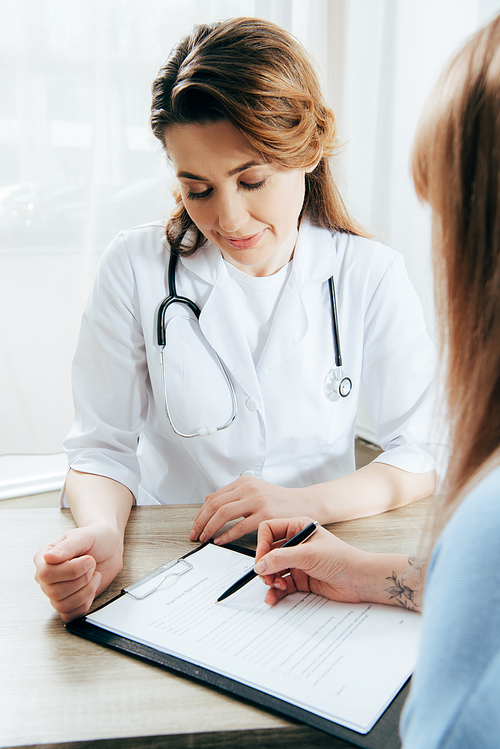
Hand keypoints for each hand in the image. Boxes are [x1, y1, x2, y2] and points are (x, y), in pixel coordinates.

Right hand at [34, 522, 123, 621]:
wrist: (110, 548)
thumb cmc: (95, 538)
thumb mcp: (84, 536)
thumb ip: (67, 546)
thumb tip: (48, 557)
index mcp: (43, 558)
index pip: (46, 574)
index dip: (71, 570)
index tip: (88, 559)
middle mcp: (46, 577)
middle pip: (54, 592)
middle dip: (81, 579)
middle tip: (92, 565)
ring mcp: (56, 591)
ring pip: (62, 605)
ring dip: (85, 591)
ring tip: (93, 575)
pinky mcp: (68, 602)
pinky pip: (70, 614)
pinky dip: (85, 602)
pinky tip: (91, 587)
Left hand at [190, 476, 310, 544]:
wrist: (304, 503)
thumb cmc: (279, 500)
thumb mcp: (254, 491)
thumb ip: (232, 495)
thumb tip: (208, 499)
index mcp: (243, 482)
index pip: (214, 497)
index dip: (201, 513)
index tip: (196, 526)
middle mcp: (248, 488)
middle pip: (215, 505)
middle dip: (201, 521)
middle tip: (195, 534)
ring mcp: (257, 500)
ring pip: (223, 513)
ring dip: (210, 528)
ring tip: (205, 538)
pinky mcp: (265, 514)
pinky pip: (240, 527)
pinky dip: (226, 535)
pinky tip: (220, 541)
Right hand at [254, 517, 372, 605]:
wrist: (360, 580)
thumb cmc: (341, 559)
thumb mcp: (308, 555)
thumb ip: (281, 558)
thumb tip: (260, 565)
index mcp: (298, 528)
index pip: (268, 530)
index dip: (262, 544)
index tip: (261, 560)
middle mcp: (296, 543)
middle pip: (268, 552)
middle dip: (265, 566)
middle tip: (267, 577)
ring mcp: (298, 561)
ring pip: (273, 569)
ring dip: (270, 579)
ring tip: (276, 586)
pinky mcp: (301, 578)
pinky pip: (281, 584)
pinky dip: (275, 592)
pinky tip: (273, 597)